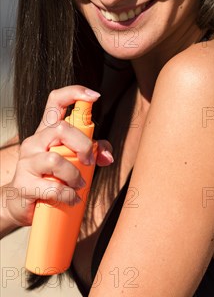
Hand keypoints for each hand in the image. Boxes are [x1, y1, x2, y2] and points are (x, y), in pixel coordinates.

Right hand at [4, 85, 113, 227]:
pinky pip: (52, 187)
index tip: (95, 96)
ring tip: (78, 185)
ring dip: (74, 175)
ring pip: (55, 159)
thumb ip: (94, 152)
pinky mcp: (24, 185)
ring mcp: (26, 162)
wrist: (23, 204)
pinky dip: (68, 194)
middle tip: (89, 162)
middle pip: (61, 129)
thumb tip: (107, 157)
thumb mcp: (75, 161)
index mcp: (48, 132)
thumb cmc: (52, 178)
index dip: (74, 93)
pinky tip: (71, 198)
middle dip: (83, 146)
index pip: (56, 101)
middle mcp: (35, 142)